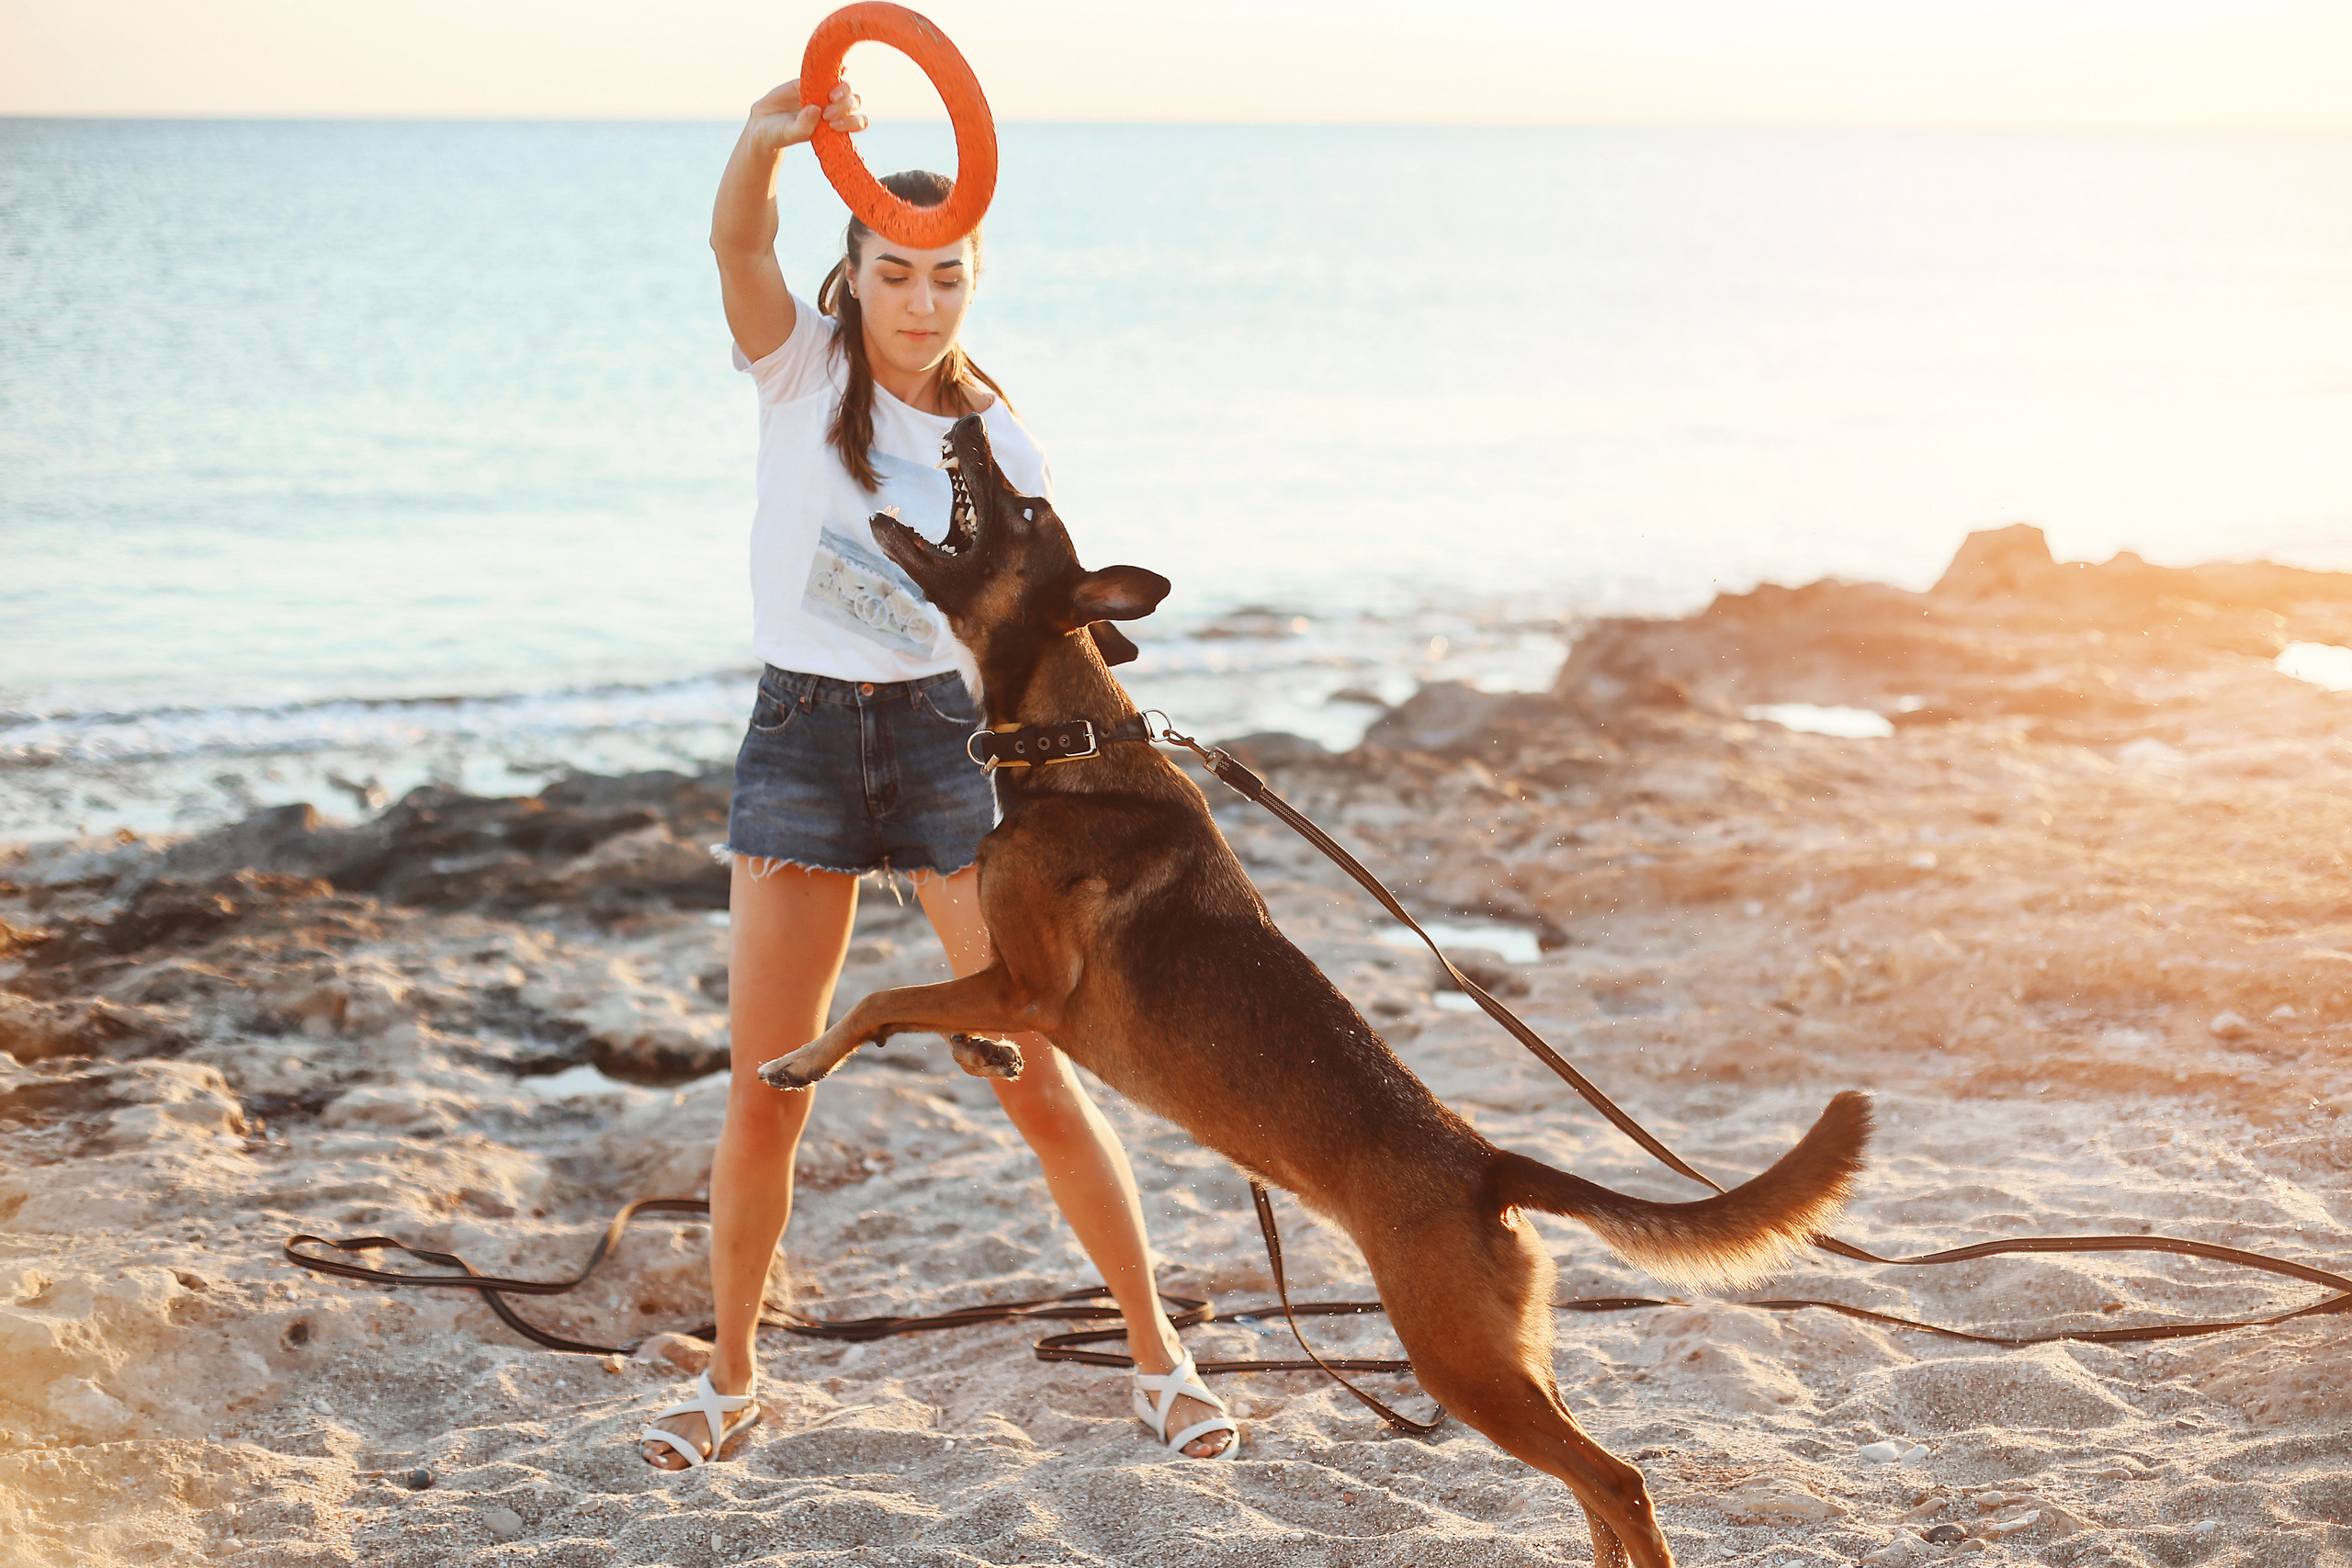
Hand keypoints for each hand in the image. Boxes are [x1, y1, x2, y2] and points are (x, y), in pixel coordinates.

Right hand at [748, 77, 866, 151]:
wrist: (764, 123)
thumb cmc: (779, 134)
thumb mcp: (788, 134)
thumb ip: (803, 127)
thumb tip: (816, 109)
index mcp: (835, 126)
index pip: (856, 122)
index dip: (851, 122)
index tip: (833, 125)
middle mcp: (834, 109)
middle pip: (854, 102)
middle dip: (845, 107)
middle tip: (827, 114)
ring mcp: (823, 93)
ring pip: (845, 88)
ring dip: (842, 90)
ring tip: (829, 97)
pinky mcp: (811, 81)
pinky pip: (827, 72)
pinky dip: (836, 69)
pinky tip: (842, 68)